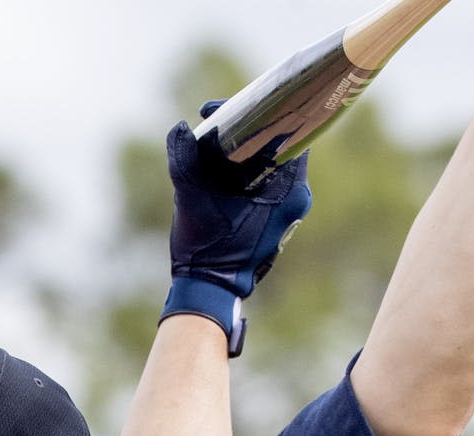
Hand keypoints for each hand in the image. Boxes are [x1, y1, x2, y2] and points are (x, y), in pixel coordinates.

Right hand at [161, 102, 312, 356]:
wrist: (209, 290)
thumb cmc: (206, 250)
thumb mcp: (190, 199)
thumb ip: (183, 160)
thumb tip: (178, 129)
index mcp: (287, 191)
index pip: (294, 134)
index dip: (269, 114)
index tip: (241, 107)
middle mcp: (295, 199)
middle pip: (282, 146)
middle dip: (254, 129)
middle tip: (222, 120)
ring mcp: (286, 211)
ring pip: (273, 164)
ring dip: (249, 149)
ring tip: (218, 140)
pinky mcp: (274, 219)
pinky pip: (267, 182)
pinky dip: (249, 169)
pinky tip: (223, 165)